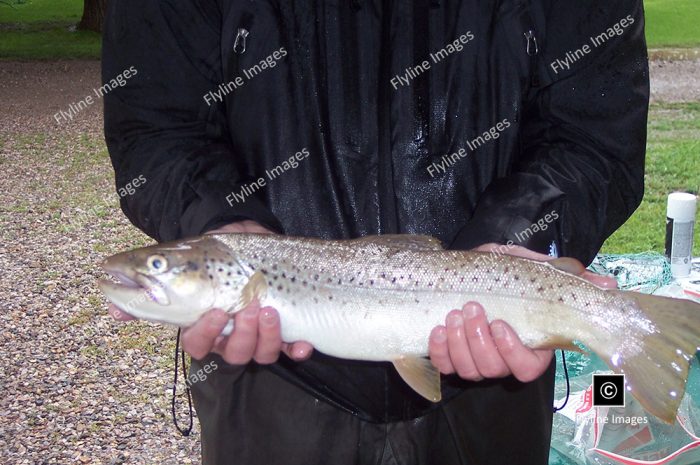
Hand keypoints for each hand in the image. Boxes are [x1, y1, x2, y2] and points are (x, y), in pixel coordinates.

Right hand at [109, 220, 313, 364]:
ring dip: (267, 337)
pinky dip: (298, 349)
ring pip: (260, 354)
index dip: (204, 334)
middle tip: (250, 306)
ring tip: (270, 309)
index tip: (214, 312)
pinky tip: (302, 342)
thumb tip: (108, 297)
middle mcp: (230, 336)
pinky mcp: (285, 331)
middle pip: (233, 354)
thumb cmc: (213, 252)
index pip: (197, 344)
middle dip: (242, 334)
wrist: (247, 236)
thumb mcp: (183, 256)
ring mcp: (258, 336)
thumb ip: (149, 276)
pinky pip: (292, 350)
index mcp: (204, 324)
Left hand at [428, 243, 616, 382]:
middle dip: (479, 341)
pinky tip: (438, 329)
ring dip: (458, 343)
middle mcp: (501, 358)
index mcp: (527, 344)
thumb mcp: (530, 268)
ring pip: (469, 370)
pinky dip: (440, 350)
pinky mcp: (450, 356)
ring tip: (454, 314)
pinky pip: (444, 365)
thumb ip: (562, 276)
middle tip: (471, 309)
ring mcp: (474, 360)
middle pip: (493, 369)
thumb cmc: (502, 272)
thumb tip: (607, 284)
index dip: (513, 353)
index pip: (527, 368)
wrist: (466, 269)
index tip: (501, 325)